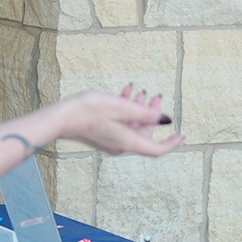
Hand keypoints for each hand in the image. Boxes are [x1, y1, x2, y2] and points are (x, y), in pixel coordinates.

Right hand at [57, 86, 181, 156]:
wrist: (60, 118)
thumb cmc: (88, 111)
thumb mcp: (120, 107)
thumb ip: (145, 113)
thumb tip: (166, 119)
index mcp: (127, 141)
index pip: (156, 149)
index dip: (171, 143)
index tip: (181, 134)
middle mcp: (121, 145)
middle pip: (144, 133)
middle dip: (152, 114)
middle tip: (155, 96)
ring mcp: (111, 141)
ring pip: (132, 126)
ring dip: (138, 109)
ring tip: (138, 91)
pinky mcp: (102, 135)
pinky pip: (121, 124)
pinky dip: (125, 111)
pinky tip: (124, 94)